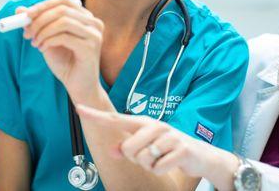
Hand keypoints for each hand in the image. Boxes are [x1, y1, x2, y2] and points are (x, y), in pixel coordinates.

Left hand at [18, 0, 103, 101]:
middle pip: (62, 9)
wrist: (78, 87)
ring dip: (43, 31)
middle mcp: (93, 22)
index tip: (26, 14)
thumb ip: (37, 24)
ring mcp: (94, 34)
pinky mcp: (90, 47)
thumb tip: (19, 9)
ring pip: (63, 21)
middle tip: (26, 31)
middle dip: (40, 19)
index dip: (43, 5)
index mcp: (85, 17)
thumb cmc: (66, 64)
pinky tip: (42, 49)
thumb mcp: (47, 40)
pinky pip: (64, 37)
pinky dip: (48, 41)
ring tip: (35, 43)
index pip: (63, 0)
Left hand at [76, 104, 238, 187]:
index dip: (96, 115)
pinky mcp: (180, 149)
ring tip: (162, 157)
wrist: (200, 155)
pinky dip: (162, 170)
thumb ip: (127, 147)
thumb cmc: (167, 148)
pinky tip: (171, 162)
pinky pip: (157, 167)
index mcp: (143, 122)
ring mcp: (168, 136)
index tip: (79, 108)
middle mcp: (154, 125)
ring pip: (143, 159)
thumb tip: (112, 150)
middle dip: (136, 159)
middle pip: (128, 149)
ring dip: (150, 165)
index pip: (115, 119)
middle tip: (151, 155)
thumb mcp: (146, 146)